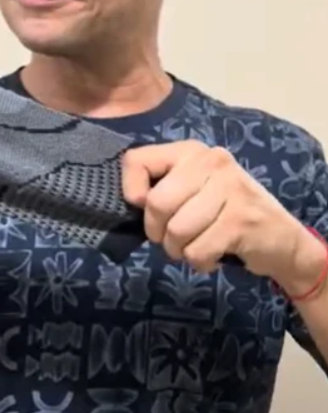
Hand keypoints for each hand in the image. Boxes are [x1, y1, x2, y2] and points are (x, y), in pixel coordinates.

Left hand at [122, 140, 325, 293]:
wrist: (282, 237)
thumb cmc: (225, 211)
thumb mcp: (194, 187)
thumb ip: (163, 186)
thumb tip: (130, 202)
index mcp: (191, 151)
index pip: (136, 160)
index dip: (131, 192)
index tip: (145, 207)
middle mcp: (210, 161)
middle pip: (156, 203)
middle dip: (158, 231)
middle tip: (175, 238)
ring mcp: (229, 188)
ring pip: (176, 231)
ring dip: (180, 250)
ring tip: (197, 246)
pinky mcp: (241, 220)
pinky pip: (197, 251)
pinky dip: (201, 262)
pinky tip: (215, 254)